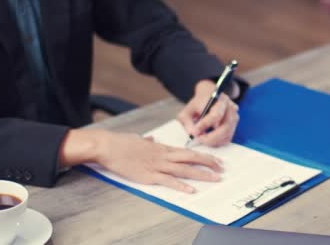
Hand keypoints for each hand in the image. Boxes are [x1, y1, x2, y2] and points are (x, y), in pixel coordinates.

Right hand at [59, 129, 223, 193]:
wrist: (108, 146)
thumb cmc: (121, 142)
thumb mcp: (138, 139)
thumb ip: (147, 141)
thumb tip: (150, 140)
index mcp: (162, 148)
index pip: (188, 152)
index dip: (203, 156)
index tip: (215, 160)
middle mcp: (163, 155)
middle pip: (191, 159)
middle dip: (208, 164)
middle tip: (222, 168)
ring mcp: (157, 165)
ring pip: (184, 169)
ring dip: (201, 174)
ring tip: (214, 179)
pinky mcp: (148, 175)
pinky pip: (168, 181)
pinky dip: (180, 185)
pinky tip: (190, 189)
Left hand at [177, 80, 239, 146]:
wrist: (209, 98)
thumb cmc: (198, 105)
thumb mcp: (188, 109)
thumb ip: (187, 121)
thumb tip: (193, 133)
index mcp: (220, 99)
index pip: (216, 115)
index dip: (205, 125)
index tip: (195, 132)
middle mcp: (231, 108)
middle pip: (225, 127)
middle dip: (211, 138)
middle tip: (199, 140)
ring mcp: (234, 117)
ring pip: (227, 135)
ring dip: (214, 141)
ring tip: (202, 140)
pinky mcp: (233, 126)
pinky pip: (227, 138)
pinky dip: (218, 142)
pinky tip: (208, 141)